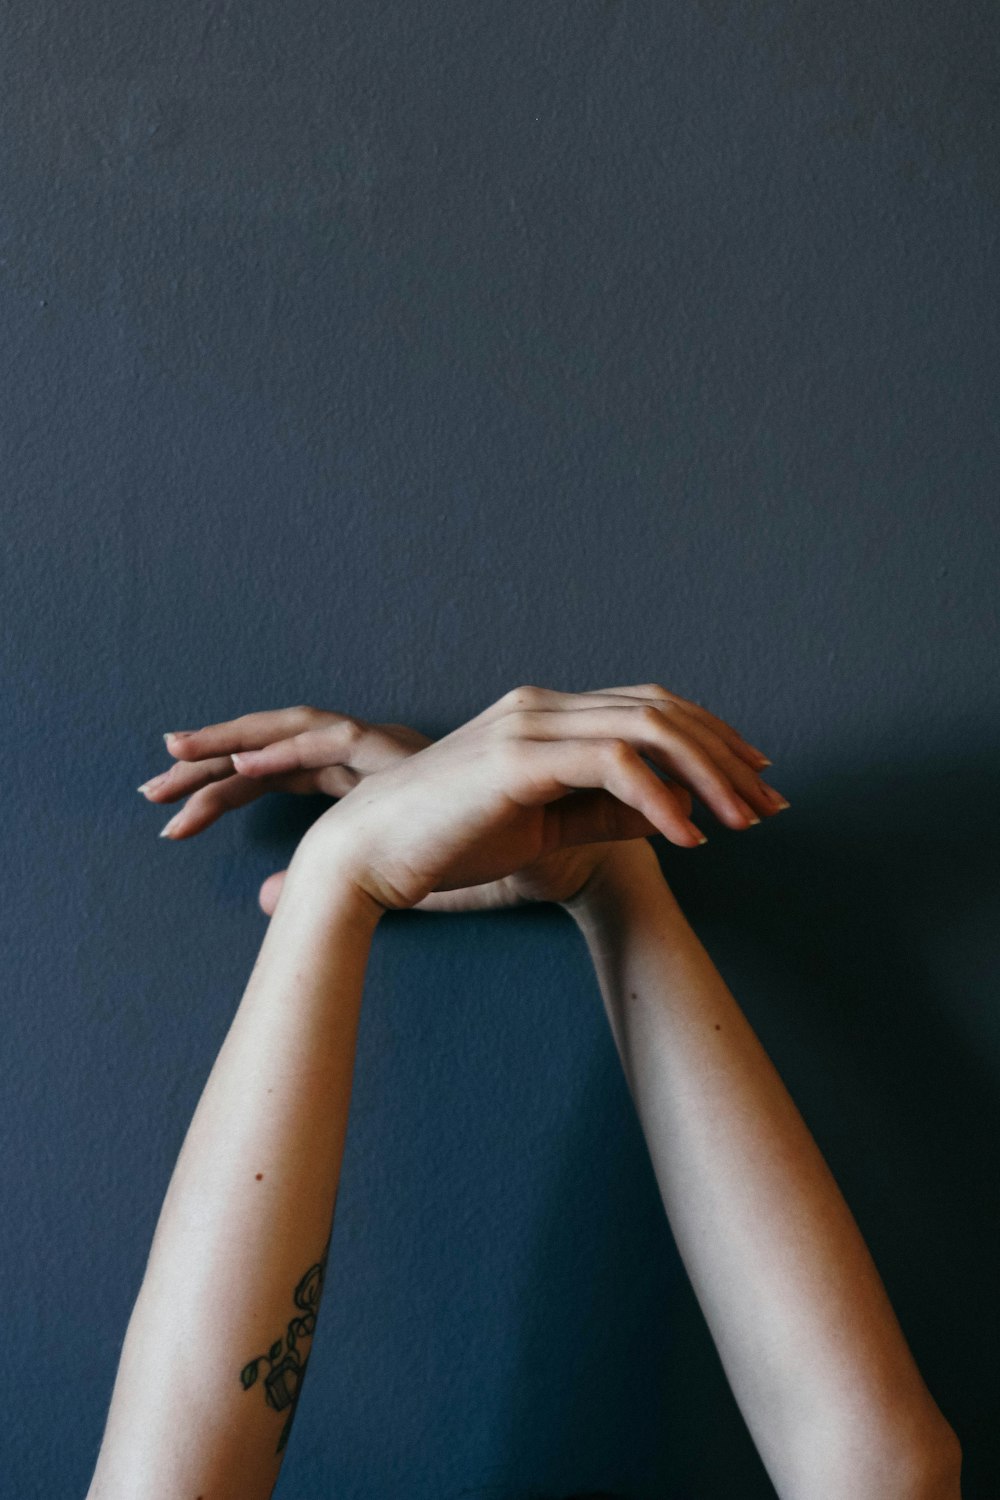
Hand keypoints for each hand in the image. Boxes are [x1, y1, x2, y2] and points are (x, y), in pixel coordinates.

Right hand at [141, 686, 784, 912]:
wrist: (366, 855)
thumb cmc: (447, 843)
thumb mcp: (545, 829)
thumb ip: (606, 814)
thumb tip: (677, 817)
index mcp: (545, 715)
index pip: (648, 708)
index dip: (710, 738)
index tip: (755, 779)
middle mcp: (541, 706)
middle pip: (662, 708)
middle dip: (726, 754)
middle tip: (772, 801)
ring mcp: (528, 724)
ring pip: (648, 727)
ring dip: (707, 774)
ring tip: (743, 821)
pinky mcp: (517, 758)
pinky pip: (613, 765)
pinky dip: (660, 799)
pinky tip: (687, 835)